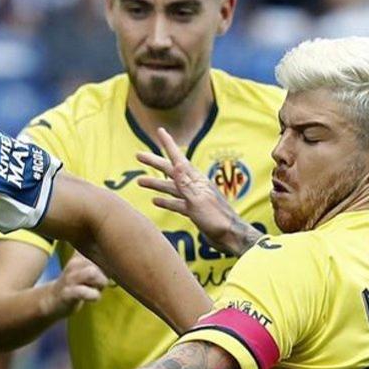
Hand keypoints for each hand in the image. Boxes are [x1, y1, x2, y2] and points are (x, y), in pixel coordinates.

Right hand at [41, 252, 108, 317]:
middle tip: (104, 282)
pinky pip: (84, 292)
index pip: (101, 247)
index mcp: (81, 255)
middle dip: (108, 273)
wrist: (53, 300)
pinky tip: (93, 297)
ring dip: (101, 283)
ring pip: (93, 273)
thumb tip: (125, 262)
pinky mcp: (68, 293)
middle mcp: (74, 264)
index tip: (113, 267)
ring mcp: (70, 278)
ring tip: (98, 288)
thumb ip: (104, 261)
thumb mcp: (87, 267)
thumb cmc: (77, 283)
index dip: (112, 258)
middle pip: (101, 260)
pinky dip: (94, 296)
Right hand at [137, 127, 259, 255]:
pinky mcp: (193, 211)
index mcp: (195, 180)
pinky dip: (165, 201)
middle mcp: (194, 186)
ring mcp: (193, 198)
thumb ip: (186, 184)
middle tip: (139, 156)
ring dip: (155, 184)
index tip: (160, 131)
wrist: (230, 236)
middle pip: (170, 171)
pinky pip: (175, 203)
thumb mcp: (198, 200)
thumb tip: (177, 164)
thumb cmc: (216, 219)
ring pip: (170, 188)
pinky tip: (155, 201)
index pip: (178, 159)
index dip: (168, 145)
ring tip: (139, 181)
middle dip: (154, 163)